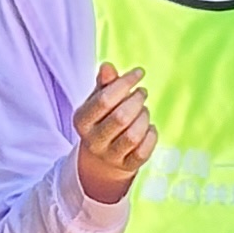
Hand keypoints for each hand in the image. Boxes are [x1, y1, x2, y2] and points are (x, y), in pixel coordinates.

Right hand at [73, 61, 156, 204]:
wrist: (102, 157)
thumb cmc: (103, 118)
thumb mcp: (99, 99)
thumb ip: (104, 83)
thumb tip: (107, 66)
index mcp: (82, 120)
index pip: (104, 99)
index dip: (125, 83)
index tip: (139, 73)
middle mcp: (93, 140)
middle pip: (120, 118)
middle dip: (136, 101)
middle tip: (142, 93)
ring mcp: (110, 156)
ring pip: (133, 136)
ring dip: (144, 118)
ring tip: (143, 110)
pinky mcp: (127, 166)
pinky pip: (144, 151)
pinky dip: (151, 135)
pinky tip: (149, 127)